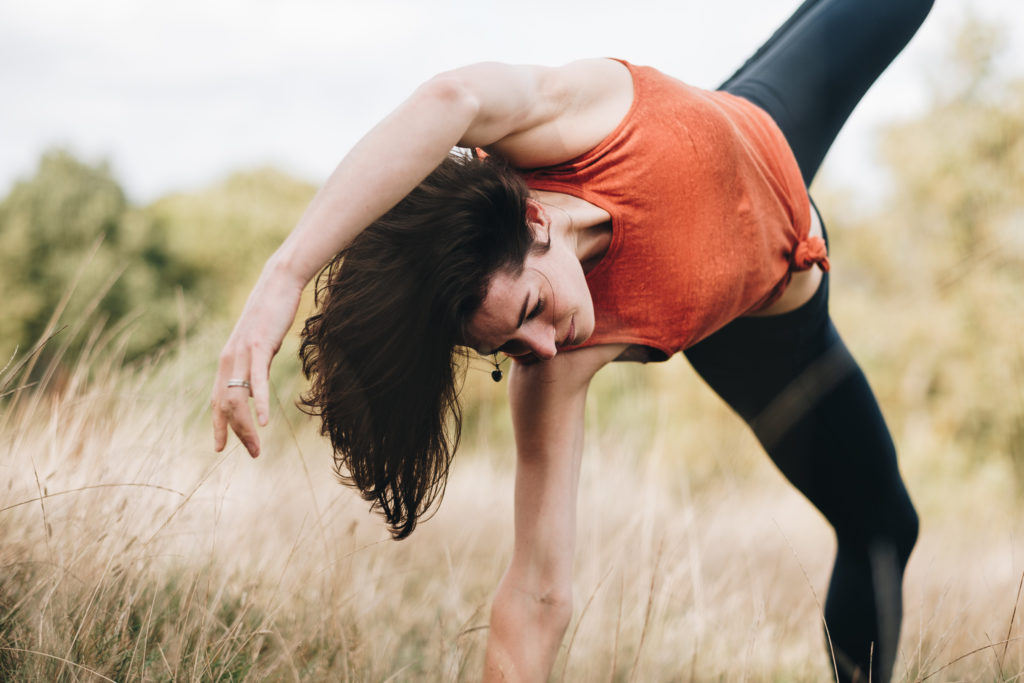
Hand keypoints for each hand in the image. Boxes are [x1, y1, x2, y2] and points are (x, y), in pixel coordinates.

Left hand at [211, 260, 304, 456]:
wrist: (278, 283)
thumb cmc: (272, 312)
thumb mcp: (260, 343)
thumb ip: (254, 364)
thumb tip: (256, 383)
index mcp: (228, 360)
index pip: (217, 400)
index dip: (217, 425)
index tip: (219, 448)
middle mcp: (228, 359)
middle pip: (225, 405)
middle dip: (235, 434)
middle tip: (251, 454)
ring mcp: (241, 354)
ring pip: (237, 398)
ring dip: (246, 427)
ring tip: (256, 447)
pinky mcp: (258, 346)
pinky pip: (257, 381)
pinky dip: (260, 403)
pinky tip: (264, 422)